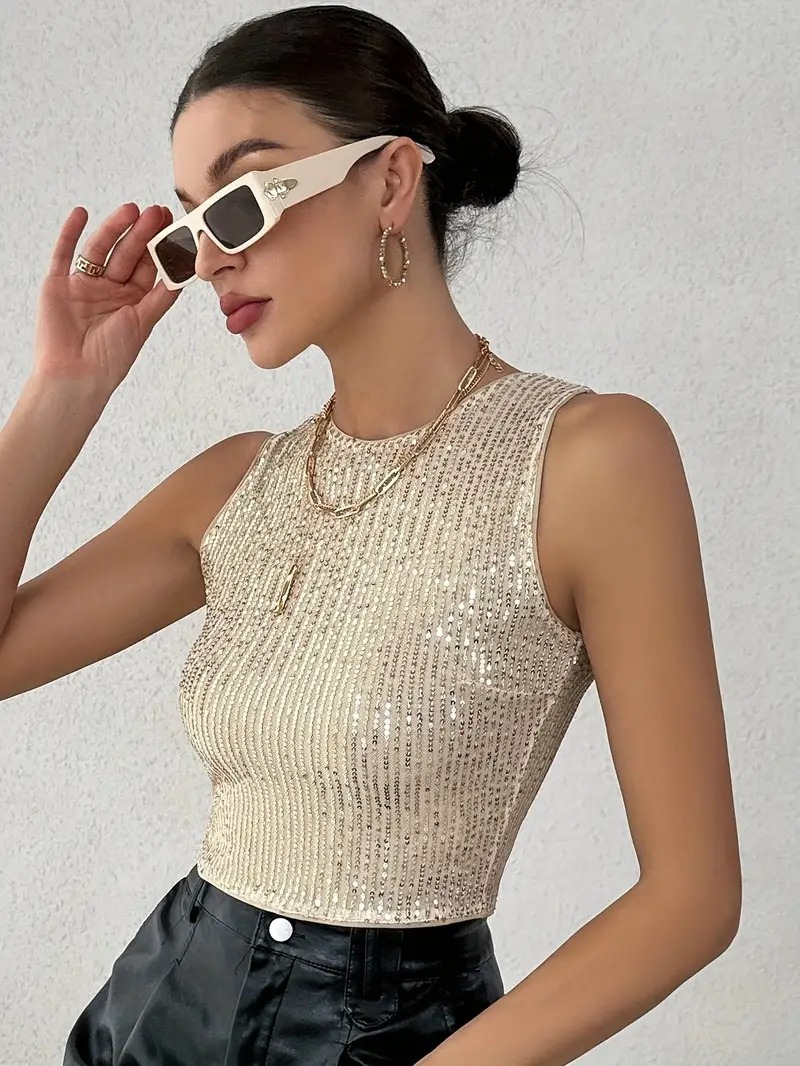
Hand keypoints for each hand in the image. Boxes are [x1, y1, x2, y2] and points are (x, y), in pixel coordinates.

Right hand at [32, 202, 182, 394]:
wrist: (75, 375)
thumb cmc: (111, 357)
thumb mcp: (144, 323)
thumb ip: (162, 297)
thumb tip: (184, 274)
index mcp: (132, 300)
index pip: (148, 266)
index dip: (159, 245)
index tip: (171, 225)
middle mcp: (109, 290)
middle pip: (127, 254)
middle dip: (141, 233)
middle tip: (154, 212)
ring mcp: (83, 285)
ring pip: (100, 250)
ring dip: (113, 229)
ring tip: (129, 211)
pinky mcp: (58, 284)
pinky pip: (63, 254)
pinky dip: (70, 233)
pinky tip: (82, 214)